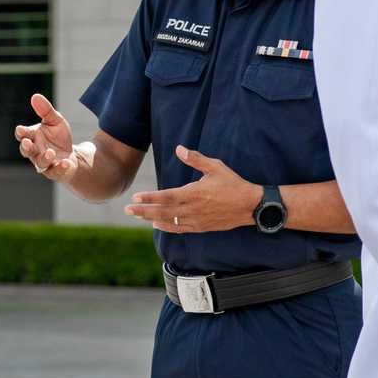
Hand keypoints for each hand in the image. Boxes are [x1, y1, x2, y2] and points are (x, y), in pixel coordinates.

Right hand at [14, 94, 79, 182]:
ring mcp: (44, 162)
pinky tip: (65, 163)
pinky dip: (60, 168)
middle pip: (26, 151)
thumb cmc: (58, 137)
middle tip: (27, 143)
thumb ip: (45, 110)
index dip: (21, 132)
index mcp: (32, 137)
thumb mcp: (55, 120)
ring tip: (50, 152)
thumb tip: (35, 96)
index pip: (23, 134)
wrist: (71, 155)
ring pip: (40, 163)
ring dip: (44, 158)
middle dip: (26, 147)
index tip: (20, 129)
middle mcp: (35, 151)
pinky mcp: (55, 171)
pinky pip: (55, 171)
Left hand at [124, 147, 258, 232]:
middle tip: (127, 210)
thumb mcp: (215, 167)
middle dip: (143, 210)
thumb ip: (195, 159)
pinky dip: (167, 227)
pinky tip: (157, 224)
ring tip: (137, 215)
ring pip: (169, 221)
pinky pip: (180, 229)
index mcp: (194, 193)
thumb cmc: (233, 184)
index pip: (166, 196)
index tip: (135, 196)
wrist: (251, 206)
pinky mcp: (202, 227)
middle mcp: (192, 209)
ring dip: (151, 218)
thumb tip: (179, 148)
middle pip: (163, 211)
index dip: (150, 197)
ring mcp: (196, 220)